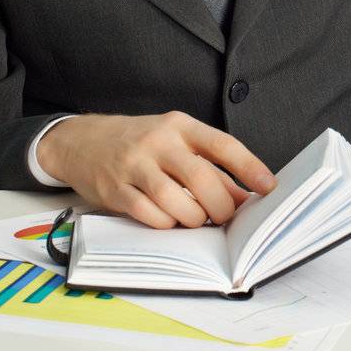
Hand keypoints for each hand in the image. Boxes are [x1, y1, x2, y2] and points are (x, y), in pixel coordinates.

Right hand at [37, 111, 278, 228]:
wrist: (82, 141)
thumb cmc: (141, 144)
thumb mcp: (176, 143)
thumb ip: (209, 167)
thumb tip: (244, 197)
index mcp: (180, 126)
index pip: (222, 145)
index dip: (249, 167)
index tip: (268, 187)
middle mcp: (158, 141)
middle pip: (201, 178)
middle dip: (221, 206)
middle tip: (226, 217)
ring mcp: (134, 165)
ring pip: (175, 201)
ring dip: (193, 219)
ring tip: (197, 220)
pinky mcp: (115, 189)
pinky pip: (149, 214)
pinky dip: (166, 224)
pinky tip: (169, 220)